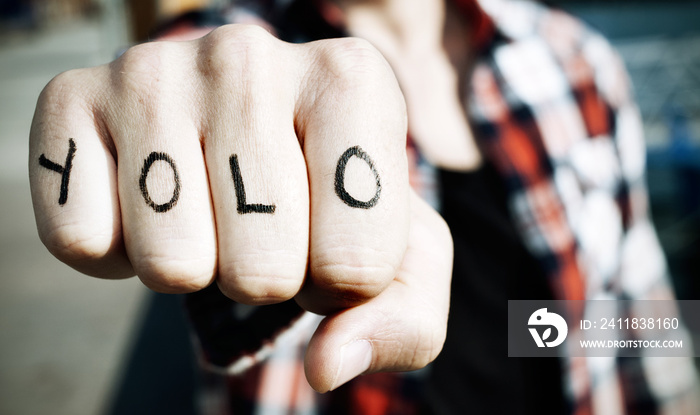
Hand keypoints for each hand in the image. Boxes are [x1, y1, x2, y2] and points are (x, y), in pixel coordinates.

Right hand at [28, 24, 451, 391]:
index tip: (330, 239)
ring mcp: (154, 71)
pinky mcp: (71, 98)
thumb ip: (404, 318)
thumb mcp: (400, 257)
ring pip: (172, 264)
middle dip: (266, 278)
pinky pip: (82, 242)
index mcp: (352, 81)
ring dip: (194, 266)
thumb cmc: (329, 197)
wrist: (242, 133)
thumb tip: (330, 363)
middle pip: (261, 270)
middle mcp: (250, 56)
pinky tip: (145, 202)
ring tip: (207, 208)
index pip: (357, 263)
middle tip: (263, 226)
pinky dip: (118, 253)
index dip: (341, 283)